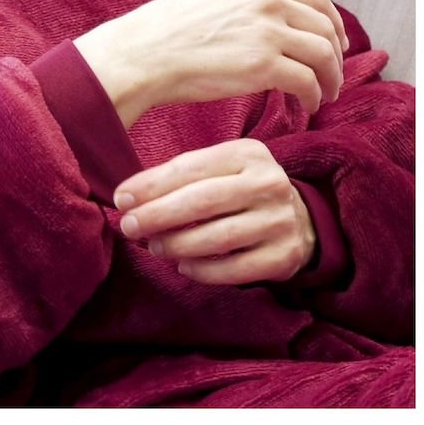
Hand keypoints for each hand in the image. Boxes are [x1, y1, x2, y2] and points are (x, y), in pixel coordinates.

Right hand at [75, 0, 347, 126]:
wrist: (144, 54)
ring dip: (331, 78)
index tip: (336, 44)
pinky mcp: (263, 64)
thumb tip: (280, 26)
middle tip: (334, 76)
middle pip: (325, 27)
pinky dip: (315, 95)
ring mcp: (268, 30)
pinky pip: (307, 81)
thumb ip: (253, 3)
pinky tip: (309, 106)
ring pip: (323, 55)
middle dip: (336, 56)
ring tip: (326, 95)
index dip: (333, 24)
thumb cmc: (171, 33)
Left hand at [113, 139, 316, 284]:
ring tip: (154, 247)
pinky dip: (203, 271)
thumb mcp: (220, 170)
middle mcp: (269, 183)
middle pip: (203, 201)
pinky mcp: (284, 255)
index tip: (121, 199)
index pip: (191, 168)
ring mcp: (280, 221)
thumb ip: (181, 178)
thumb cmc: (242, 191)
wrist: (301, 219)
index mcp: (249, 153)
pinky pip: (235, 269)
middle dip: (158, 215)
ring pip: (218, 237)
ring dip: (177, 244)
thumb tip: (129, 199)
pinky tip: (183, 266)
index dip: (151, 185)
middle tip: (131, 227)